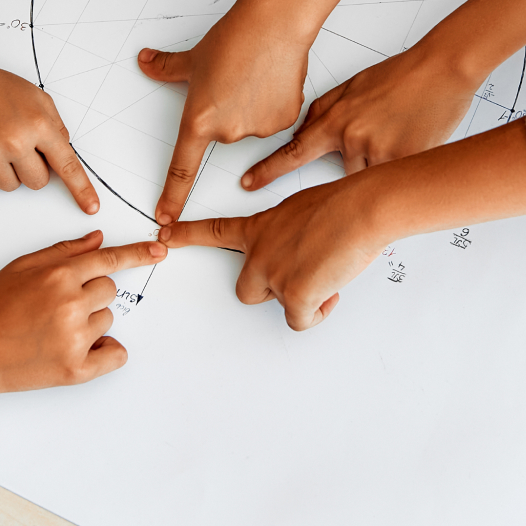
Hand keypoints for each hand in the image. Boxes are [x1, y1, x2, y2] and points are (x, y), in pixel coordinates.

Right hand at [0, 59, 98, 213]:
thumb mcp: (38, 99)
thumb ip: (55, 127)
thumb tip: (63, 155)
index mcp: (38, 124)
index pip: (66, 165)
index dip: (81, 189)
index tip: (91, 207)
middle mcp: (15, 141)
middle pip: (38, 183)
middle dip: (32, 169)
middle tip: (16, 145)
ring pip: (12, 187)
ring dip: (7, 172)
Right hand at [0, 232, 163, 397]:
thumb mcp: (21, 267)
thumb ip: (63, 251)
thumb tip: (98, 239)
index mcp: (58, 276)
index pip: (109, 260)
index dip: (137, 254)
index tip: (159, 252)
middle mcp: (70, 305)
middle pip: (109, 290)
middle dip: (91, 294)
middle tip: (58, 305)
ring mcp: (75, 339)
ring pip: (108, 320)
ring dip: (90, 322)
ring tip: (53, 328)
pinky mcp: (76, 369)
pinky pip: (116, 354)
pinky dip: (104, 352)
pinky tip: (78, 349)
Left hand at [138, 9, 313, 225]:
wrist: (273, 25)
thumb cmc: (234, 39)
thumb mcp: (193, 58)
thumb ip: (167, 68)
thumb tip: (146, 62)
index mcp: (199, 120)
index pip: (181, 168)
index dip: (172, 196)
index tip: (165, 217)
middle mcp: (227, 132)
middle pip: (223, 133)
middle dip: (226, 110)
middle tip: (232, 79)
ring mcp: (257, 129)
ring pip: (249, 125)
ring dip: (250, 107)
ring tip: (254, 75)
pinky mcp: (283, 122)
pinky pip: (273, 120)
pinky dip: (272, 103)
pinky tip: (272, 79)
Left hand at [164, 179, 385, 329]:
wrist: (361, 210)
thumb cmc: (343, 205)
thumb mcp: (301, 210)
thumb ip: (287, 233)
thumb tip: (297, 254)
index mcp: (260, 228)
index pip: (214, 232)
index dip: (187, 236)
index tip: (164, 235)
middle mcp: (259, 253)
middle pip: (246, 290)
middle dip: (271, 291)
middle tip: (302, 277)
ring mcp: (273, 275)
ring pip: (280, 304)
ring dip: (302, 297)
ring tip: (327, 271)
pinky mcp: (294, 295)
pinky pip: (300, 320)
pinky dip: (318, 312)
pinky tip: (331, 289)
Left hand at [242, 43, 479, 189]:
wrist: (441, 69)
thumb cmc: (401, 76)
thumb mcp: (352, 87)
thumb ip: (325, 111)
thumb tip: (304, 132)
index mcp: (335, 119)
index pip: (293, 151)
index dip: (268, 170)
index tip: (248, 183)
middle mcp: (351, 137)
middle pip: (341, 174)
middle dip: (357, 165)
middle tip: (380, 136)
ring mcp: (377, 150)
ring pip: (369, 179)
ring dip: (380, 166)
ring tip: (400, 135)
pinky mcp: (404, 161)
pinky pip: (393, 178)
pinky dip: (401, 168)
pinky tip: (411, 141)